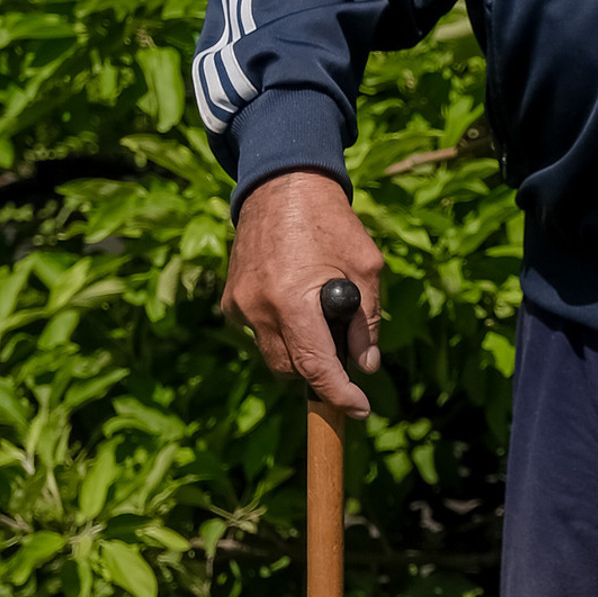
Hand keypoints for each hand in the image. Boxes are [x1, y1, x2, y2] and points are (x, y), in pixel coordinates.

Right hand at [221, 171, 383, 417]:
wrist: (283, 186)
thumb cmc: (333, 224)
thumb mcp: (367, 269)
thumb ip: (367, 321)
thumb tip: (366, 365)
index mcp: (293, 302)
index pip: (316, 368)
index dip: (340, 394)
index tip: (360, 410)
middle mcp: (258, 309)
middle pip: (292, 369)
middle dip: (321, 373)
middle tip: (348, 357)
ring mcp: (239, 306)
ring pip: (274, 354)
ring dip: (301, 352)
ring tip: (324, 321)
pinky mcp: (231, 300)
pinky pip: (260, 333)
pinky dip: (283, 332)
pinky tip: (299, 305)